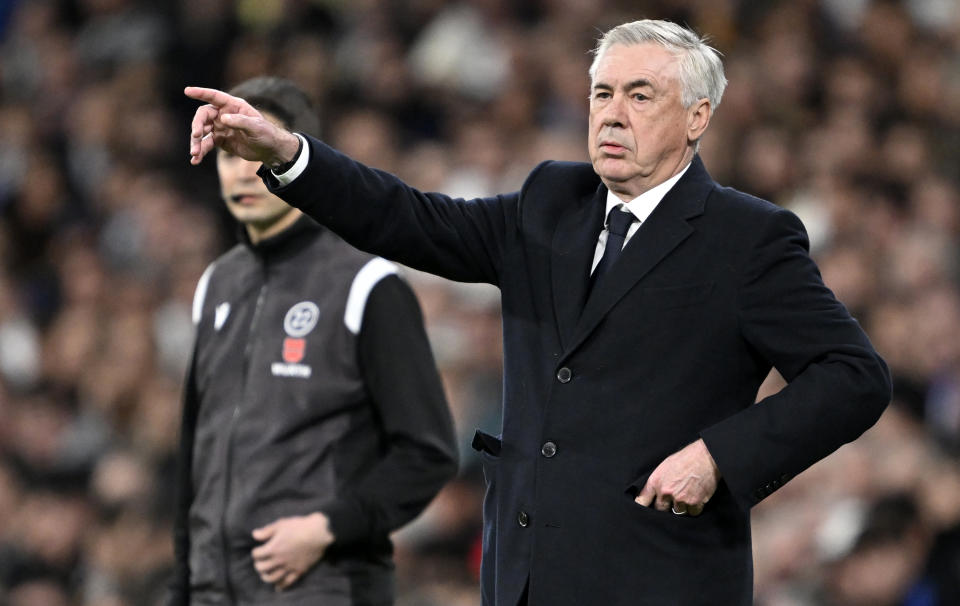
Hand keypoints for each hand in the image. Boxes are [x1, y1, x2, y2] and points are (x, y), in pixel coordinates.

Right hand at [184, 86, 300, 167]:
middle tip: (196, 135)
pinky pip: (206, 145)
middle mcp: (223, 115)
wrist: (270, 150)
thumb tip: (222, 118)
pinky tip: (195, 161)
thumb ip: (241, 121)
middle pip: (203, 116)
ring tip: (194, 154)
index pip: (214, 97)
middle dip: (197, 125)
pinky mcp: (220, 141)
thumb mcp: (256, 127)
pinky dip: (200, 152)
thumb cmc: (266, 134)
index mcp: (233, 106)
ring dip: (196, 142)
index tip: (187, 91)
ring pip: (201, 132)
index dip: (201, 93)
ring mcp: (220, 128)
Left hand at [251, 512, 334, 590]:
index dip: (255, 552)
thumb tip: (254, 535)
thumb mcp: (281, 524)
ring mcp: (288, 567)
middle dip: (258, 565)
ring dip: (265, 576)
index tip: (258, 550)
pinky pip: (287, 582)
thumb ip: (266, 531)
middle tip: (260, 562)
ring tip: (266, 573)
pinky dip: (280, 586)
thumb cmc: (299, 526)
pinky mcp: (298, 571)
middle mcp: (278, 560)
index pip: (256, 554)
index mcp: (273, 548)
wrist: (319, 533)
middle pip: (261, 568)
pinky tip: (277, 586)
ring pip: (271, 578)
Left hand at [634, 439, 719, 515]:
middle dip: (665, 507)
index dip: (642, 506)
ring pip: (678, 512)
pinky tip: (696, 497)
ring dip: (682, 507)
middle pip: (660, 510)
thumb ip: (659, 481)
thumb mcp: (666, 465)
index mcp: (656, 481)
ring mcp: (680, 499)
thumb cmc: (686, 457)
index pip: (643, 499)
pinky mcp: (694, 503)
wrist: (705, 456)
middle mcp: (666, 492)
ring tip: (688, 495)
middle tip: (672, 500)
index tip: (639, 512)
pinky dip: (695, 508)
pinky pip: (692, 513)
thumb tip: (655, 493)